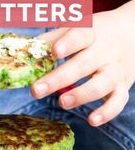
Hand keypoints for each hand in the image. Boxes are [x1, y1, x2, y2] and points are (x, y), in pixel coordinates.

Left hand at [31, 4, 134, 125]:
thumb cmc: (98, 34)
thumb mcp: (79, 28)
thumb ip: (52, 38)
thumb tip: (26, 49)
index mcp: (92, 33)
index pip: (80, 36)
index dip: (68, 43)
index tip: (54, 52)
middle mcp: (105, 52)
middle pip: (83, 65)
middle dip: (59, 79)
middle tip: (36, 90)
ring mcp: (115, 71)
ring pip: (101, 85)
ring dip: (81, 95)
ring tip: (62, 102)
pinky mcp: (123, 87)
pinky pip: (118, 102)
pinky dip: (107, 113)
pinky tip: (92, 121)